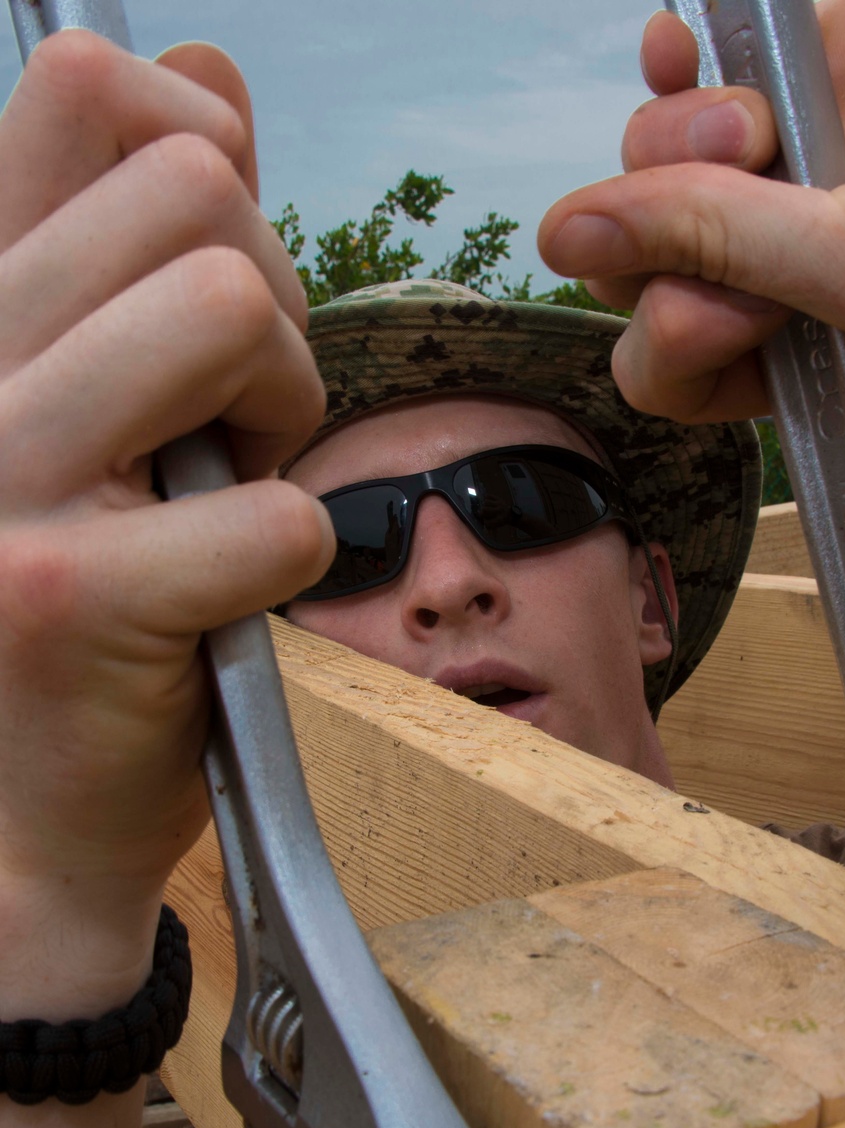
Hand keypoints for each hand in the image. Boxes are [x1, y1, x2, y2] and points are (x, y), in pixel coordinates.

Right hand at [0, 32, 332, 998]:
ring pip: (231, 314)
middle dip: (275, 314)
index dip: (200, 147)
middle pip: (198, 201)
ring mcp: (0, 482)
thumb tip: (205, 70)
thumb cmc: (82, 597)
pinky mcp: (66, 600)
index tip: (221, 262)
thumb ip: (144, 235)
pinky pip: (276, 512)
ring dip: (284, 412)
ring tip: (231, 488)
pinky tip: (228, 595)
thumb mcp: (101, 399)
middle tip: (240, 422)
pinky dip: (290, 554)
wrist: (22, 813)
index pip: (78, 94)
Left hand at [537, 0, 844, 422]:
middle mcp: (776, 266)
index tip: (727, 300)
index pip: (667, 366)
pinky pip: (686, 76)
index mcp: (800, 351)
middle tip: (748, 184)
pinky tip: (672, 48)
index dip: (668, 332)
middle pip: (640, 264)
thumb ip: (724, 251)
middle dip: (665, 229)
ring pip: (650, 167)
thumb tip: (564, 236)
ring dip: (677, 138)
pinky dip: (671, 64)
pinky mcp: (798, 72)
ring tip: (760, 120)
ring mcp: (781, 169)